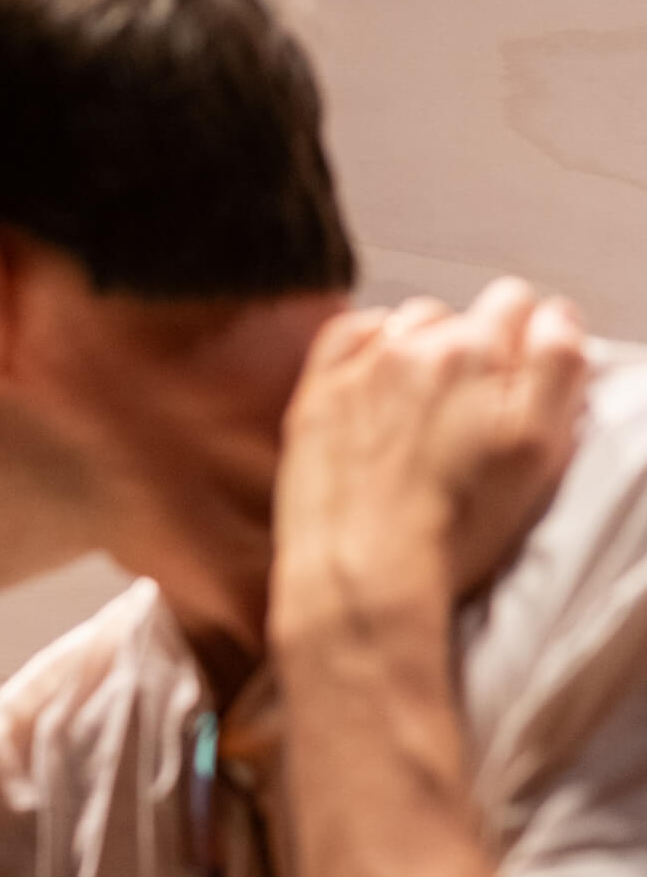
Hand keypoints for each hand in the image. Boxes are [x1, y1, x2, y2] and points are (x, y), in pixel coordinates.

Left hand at [270, 278, 588, 644]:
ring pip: (409, 324)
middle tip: (472, 415)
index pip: (519, 305)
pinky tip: (378, 387)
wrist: (363, 572)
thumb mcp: (541, 449)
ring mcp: (361, 367)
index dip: (526, 343)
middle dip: (475, 352)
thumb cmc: (457, 525)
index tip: (519, 383)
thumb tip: (553, 317)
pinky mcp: (318, 393)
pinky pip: (351, 335)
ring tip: (424, 412)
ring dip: (422, 351)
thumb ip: (559, 365)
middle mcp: (418, 346)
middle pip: (463, 318)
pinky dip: (368, 347)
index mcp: (480, 351)